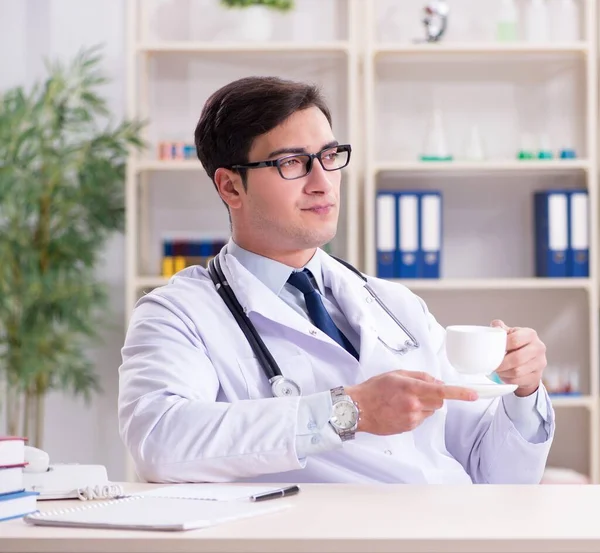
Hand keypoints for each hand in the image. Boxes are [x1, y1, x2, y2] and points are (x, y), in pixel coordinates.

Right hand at [345, 370, 477, 435]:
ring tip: (403, 401)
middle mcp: (414, 405)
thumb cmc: (373, 389)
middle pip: (439, 402)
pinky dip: (416, 414)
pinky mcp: (408, 428)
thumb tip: (437, 382)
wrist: (357, 409)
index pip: (442, 391)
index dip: (460, 393)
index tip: (474, 395)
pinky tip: (399, 409)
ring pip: (431, 411)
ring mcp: (412, 418)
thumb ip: (419, 376)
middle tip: (417, 392)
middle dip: (434, 396)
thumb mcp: (396, 374)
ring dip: (424, 405)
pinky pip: (421, 419)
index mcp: (411, 388)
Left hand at [490, 320, 546, 396]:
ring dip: (503, 372)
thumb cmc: (515, 345)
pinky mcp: (538, 376)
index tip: (491, 351)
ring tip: (497, 370)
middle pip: (517, 358)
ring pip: (517, 371)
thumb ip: (500, 328)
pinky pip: (519, 380)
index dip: (501, 346)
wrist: (527, 361)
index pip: (515, 340)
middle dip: (501, 363)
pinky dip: (508, 379)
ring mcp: (540, 363)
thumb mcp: (509, 334)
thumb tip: (495, 326)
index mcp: (530, 334)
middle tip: (491, 365)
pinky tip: (504, 375)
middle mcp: (538, 347)